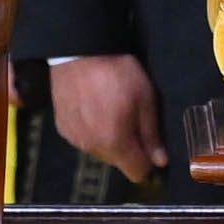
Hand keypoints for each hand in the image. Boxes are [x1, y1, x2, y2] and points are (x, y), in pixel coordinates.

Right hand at [48, 54, 161, 182]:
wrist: (79, 51)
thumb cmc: (117, 72)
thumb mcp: (145, 99)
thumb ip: (151, 134)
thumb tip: (160, 161)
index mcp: (115, 142)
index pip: (136, 173)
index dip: (147, 163)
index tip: (150, 147)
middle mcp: (92, 147)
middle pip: (118, 162)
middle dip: (128, 149)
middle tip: (131, 120)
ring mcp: (74, 138)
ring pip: (99, 151)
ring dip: (108, 140)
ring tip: (110, 112)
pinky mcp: (62, 127)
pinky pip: (83, 139)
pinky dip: (91, 131)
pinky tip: (93, 110)